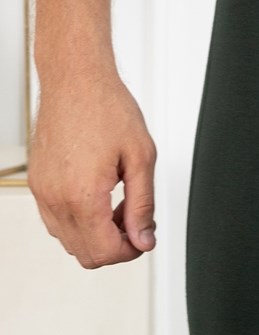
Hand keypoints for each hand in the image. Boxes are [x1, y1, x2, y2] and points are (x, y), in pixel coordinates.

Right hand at [28, 72, 157, 268]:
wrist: (76, 80)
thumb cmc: (106, 108)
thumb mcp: (141, 158)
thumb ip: (143, 205)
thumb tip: (144, 238)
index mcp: (82, 195)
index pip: (103, 252)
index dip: (131, 251)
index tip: (144, 234)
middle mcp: (55, 198)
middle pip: (84, 254)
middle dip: (115, 245)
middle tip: (135, 219)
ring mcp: (42, 192)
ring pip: (68, 241)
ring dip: (96, 234)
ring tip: (118, 204)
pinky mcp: (38, 183)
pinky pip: (55, 221)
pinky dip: (79, 221)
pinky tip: (99, 197)